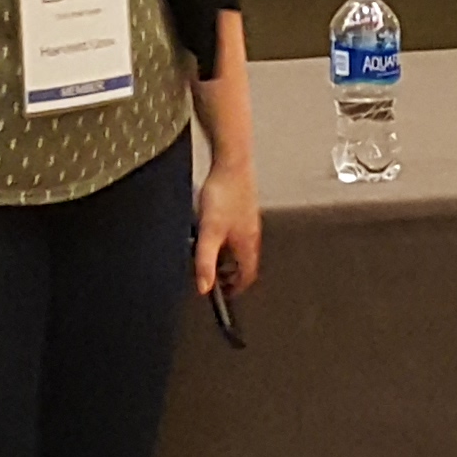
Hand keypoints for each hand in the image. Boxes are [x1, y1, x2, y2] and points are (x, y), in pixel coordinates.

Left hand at [195, 156, 259, 296]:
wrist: (231, 162)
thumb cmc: (224, 193)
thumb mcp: (209, 232)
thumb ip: (205, 261)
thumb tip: (204, 286)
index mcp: (248, 244)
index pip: (248, 275)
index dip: (237, 287)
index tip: (225, 293)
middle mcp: (251, 233)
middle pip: (245, 261)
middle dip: (231, 272)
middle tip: (215, 275)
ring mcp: (248, 219)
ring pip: (240, 246)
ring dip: (227, 255)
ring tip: (210, 254)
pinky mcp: (241, 207)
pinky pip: (236, 230)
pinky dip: (226, 238)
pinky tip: (212, 229)